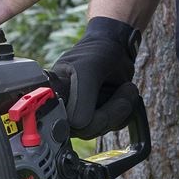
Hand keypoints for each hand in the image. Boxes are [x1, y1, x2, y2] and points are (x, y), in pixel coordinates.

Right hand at [45, 17, 141, 136]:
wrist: (116, 48)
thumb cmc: (98, 51)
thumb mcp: (89, 68)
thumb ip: (82, 95)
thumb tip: (78, 124)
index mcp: (52, 94)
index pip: (62, 122)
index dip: (82, 119)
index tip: (96, 105)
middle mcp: (64, 108)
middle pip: (85, 129)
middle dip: (110, 112)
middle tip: (125, 89)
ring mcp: (81, 115)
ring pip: (101, 129)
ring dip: (121, 110)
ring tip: (126, 89)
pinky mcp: (98, 118)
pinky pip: (113, 127)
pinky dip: (125, 114)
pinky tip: (125, 96)